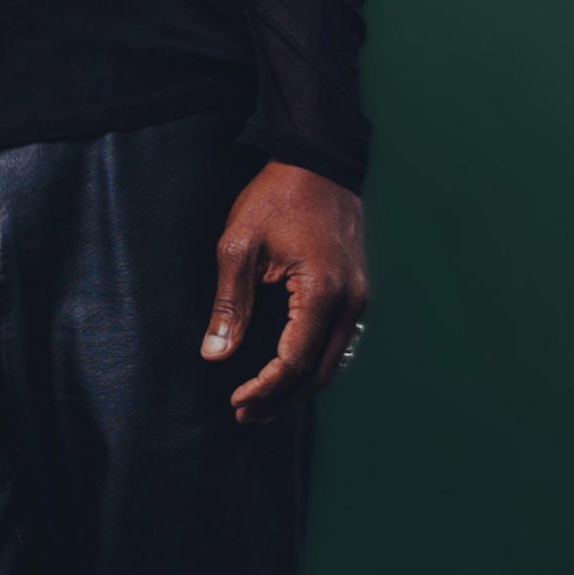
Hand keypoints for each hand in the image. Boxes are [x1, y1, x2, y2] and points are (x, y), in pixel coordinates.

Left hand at [202, 162, 370, 423]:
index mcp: (321, 292)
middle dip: (279, 399)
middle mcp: (350, 302)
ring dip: (297, 387)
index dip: (264, 390)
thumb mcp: (239, 247)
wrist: (318, 162)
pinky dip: (312, 366)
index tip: (234, 402)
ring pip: (332, 364)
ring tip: (260, 402)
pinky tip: (286, 372)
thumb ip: (229, 305)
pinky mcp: (357, 292)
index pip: (293, 362)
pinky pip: (338, 344)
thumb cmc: (276, 198)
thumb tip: (214, 355)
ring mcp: (359, 298)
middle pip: (317, 374)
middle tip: (243, 412)